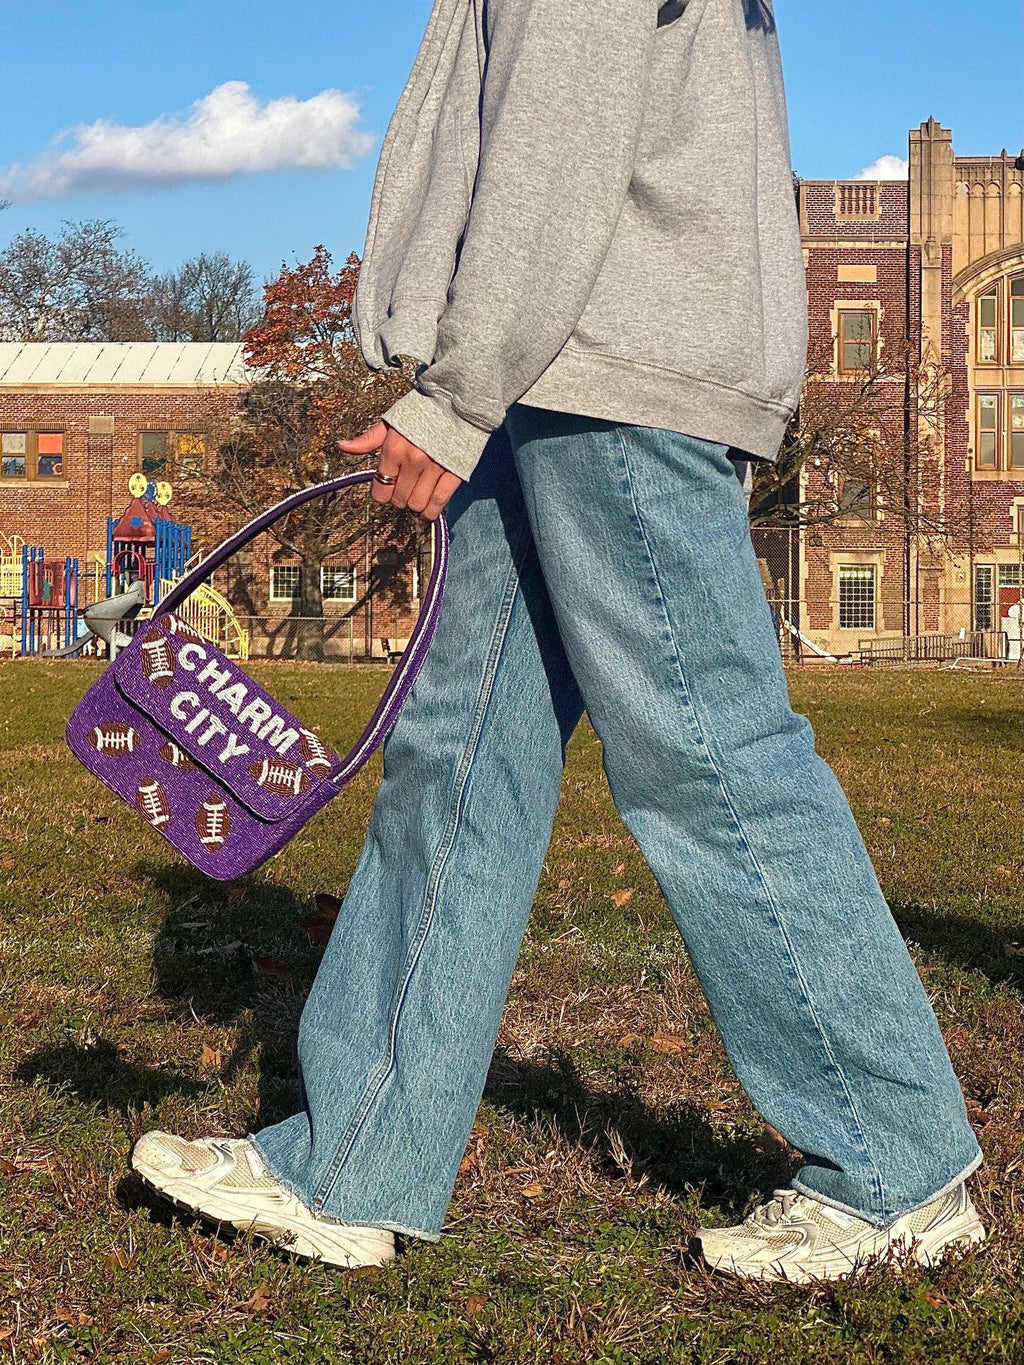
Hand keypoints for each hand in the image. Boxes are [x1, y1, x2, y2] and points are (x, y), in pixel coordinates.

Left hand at [337, 422, 461, 521]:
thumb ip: (368, 440)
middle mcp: (412, 461)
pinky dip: (431, 511)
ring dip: (414, 506)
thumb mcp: (390, 421)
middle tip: (403, 491)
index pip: (380, 490)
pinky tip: (427, 511)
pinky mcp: (454, 473)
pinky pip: (439, 502)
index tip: (386, 489)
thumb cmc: (421, 410)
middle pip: (398, 500)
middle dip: (398, 499)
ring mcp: (434, 468)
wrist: (456, 402)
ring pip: (417, 504)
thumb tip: (342, 447)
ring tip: (416, 497)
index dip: (381, 493)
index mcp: (394, 449)